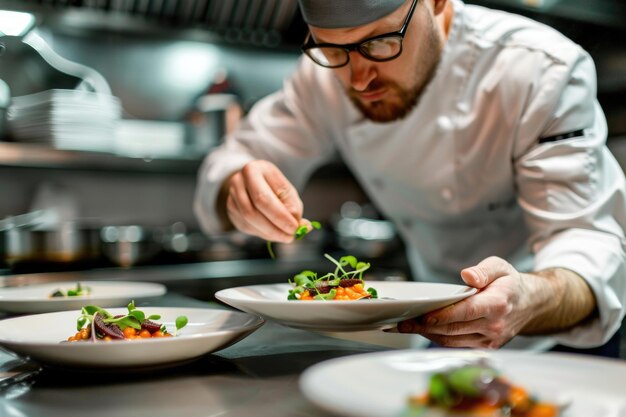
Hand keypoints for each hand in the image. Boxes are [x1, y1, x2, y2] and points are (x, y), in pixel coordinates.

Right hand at [222, 160, 304, 242]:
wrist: (254, 183)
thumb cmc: (273, 186)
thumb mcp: (287, 190)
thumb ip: (294, 207)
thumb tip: (302, 226)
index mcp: (253, 170)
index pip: (263, 198)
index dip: (279, 216)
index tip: (294, 228)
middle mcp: (238, 182)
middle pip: (252, 211)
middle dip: (274, 228)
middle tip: (290, 237)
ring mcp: (231, 196)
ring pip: (248, 221)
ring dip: (269, 233)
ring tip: (285, 236)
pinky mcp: (230, 210)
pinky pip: (246, 227)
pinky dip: (262, 233)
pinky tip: (273, 232)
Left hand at [396, 256, 534, 347]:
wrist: (531, 305)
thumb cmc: (510, 283)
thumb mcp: (500, 267)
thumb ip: (483, 270)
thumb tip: (467, 275)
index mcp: (498, 303)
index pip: (466, 311)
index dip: (443, 315)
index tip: (423, 315)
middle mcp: (495, 325)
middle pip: (454, 329)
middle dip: (426, 326)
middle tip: (404, 322)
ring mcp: (491, 339)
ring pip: (453, 340)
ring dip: (428, 334)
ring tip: (407, 326)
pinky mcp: (486, 347)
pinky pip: (457, 345)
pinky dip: (439, 339)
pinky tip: (424, 330)